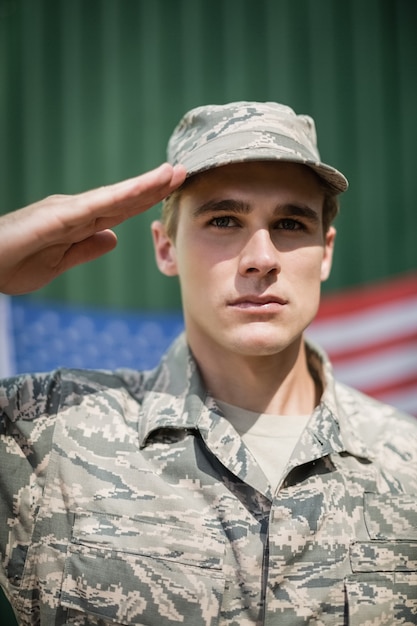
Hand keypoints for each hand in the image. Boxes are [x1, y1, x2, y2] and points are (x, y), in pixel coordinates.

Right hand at [0, 163, 185, 294]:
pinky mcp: (56, 216)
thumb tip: (114, 238)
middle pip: (122, 198)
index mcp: (77, 223)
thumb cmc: (13, 263)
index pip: (119, 209)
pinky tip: (142, 189)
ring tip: (172, 173)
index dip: (146, 199)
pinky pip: (95, 205)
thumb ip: (86, 249)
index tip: (172, 190)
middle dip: (154, 186)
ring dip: (144, 185)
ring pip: (114, 196)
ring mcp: (66, 210)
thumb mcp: (58, 263)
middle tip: (184, 172)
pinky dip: (121, 196)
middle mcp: (75, 210)